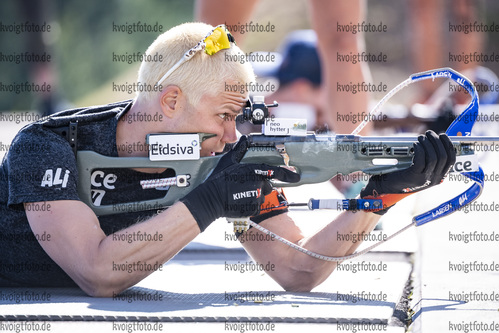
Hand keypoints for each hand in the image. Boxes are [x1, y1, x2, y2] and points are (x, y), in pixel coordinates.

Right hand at [181, 136, 299, 230]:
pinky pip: (255, 207)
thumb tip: (244, 139)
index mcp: (254, 170)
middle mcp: (257, 183)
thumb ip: (239, 151)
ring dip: (253, 196)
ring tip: (239, 194)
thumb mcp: (228, 161)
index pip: (275, 172)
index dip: (288, 174)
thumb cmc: (218, 179)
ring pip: (260, 197)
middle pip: (267, 186)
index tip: (296, 177)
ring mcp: (256, 197)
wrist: (211, 199)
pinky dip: (249, 205)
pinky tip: (239, 201)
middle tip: (244, 186)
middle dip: (260, 186)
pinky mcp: (252, 208)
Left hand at [361, 130, 455, 213]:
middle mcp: (434, 179)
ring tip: (421, 137)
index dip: (448, 145)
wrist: (386, 187)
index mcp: (439, 177)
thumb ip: (428, 159)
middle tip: (429, 133)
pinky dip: (420, 149)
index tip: (443, 135)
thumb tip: (434, 141)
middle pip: (443, 156)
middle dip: (437, 141)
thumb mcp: (420, 169)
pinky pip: (421, 159)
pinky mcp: (414, 176)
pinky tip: (415, 144)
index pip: (451, 160)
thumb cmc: (402, 175)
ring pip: (434, 157)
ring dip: (428, 143)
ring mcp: (425, 179)